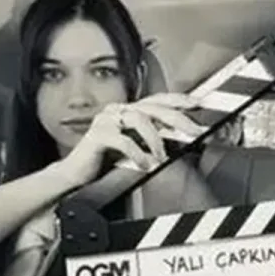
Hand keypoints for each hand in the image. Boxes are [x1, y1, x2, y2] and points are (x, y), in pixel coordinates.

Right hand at [53, 93, 204, 187]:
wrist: (77, 176)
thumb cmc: (107, 162)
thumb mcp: (137, 148)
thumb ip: (154, 140)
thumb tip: (183, 138)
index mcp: (128, 111)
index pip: (157, 99)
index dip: (178, 99)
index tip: (197, 103)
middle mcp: (118, 110)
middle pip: (153, 107)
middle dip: (177, 118)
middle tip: (195, 131)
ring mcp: (106, 120)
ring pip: (140, 120)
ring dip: (156, 140)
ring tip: (162, 158)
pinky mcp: (97, 134)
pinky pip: (123, 140)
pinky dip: (138, 154)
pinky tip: (145, 166)